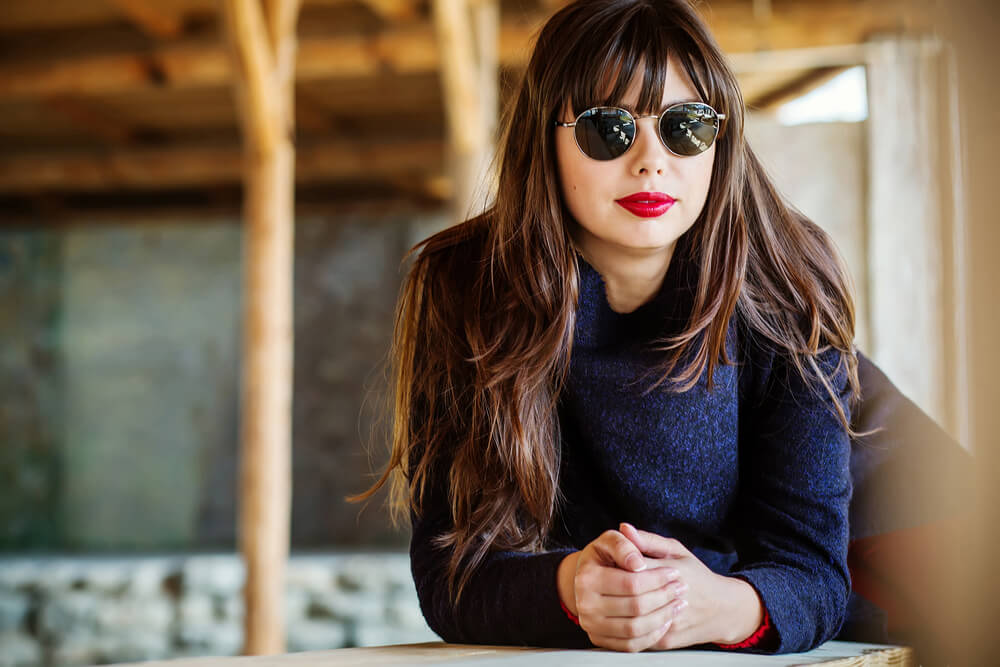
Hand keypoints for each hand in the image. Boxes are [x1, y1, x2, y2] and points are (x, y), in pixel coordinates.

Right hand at [557, 529, 687, 651]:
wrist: (589, 579)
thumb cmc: (605, 557)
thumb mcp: (612, 540)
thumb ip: (625, 544)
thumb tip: (637, 563)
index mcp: (587, 577)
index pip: (631, 583)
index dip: (658, 578)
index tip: (674, 572)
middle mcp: (585, 603)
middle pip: (636, 606)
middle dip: (664, 597)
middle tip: (680, 588)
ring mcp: (591, 624)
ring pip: (635, 628)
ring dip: (662, 617)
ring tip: (676, 604)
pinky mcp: (599, 638)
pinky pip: (631, 645)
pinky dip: (652, 635)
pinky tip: (664, 620)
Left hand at [619, 522, 763, 648]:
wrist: (723, 610)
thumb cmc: (698, 577)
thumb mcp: (677, 551)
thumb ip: (648, 540)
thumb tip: (623, 528)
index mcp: (674, 572)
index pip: (633, 567)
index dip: (617, 564)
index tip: (610, 562)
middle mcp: (672, 599)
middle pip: (629, 594)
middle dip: (613, 588)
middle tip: (606, 582)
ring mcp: (669, 622)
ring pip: (630, 618)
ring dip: (616, 608)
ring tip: (612, 597)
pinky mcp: (665, 641)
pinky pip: (635, 636)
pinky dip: (625, 625)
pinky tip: (622, 615)